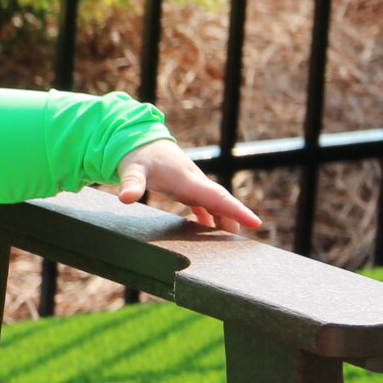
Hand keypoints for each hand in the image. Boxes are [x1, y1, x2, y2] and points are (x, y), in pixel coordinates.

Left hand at [111, 139, 261, 231]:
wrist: (138, 139)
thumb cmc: (137, 155)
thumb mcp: (132, 169)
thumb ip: (131, 184)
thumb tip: (126, 198)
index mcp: (187, 180)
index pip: (217, 197)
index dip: (236, 211)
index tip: (255, 222)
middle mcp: (195, 182)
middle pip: (221, 203)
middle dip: (235, 219)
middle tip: (245, 243)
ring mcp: (192, 185)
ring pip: (214, 204)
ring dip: (224, 220)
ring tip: (232, 241)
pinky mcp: (185, 188)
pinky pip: (203, 205)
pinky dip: (210, 216)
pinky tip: (210, 229)